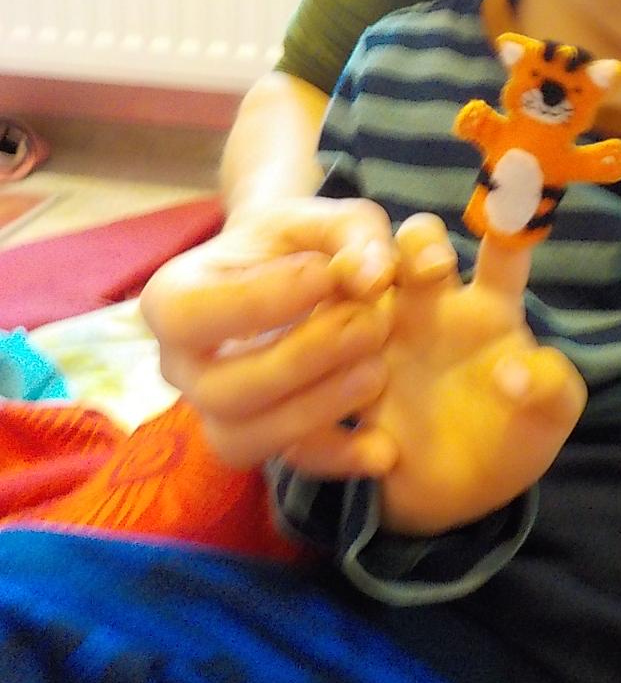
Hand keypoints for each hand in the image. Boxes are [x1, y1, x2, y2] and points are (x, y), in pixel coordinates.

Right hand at [140, 196, 426, 472]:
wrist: (300, 273)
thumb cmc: (303, 241)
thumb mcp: (328, 217)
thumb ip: (355, 236)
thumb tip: (374, 277)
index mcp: (174, 298)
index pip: (191, 313)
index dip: (261, 299)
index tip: (326, 273)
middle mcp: (181, 365)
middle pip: (221, 388)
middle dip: (300, 360)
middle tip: (367, 324)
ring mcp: (215, 411)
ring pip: (244, 438)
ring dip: (315, 411)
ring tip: (377, 371)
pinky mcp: (262, 441)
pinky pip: (286, 465)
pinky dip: (339, 458)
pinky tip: (385, 448)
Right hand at [293, 214, 585, 535]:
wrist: (454, 493)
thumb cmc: (509, 436)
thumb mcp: (548, 417)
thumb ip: (553, 390)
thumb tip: (514, 372)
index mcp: (485, 307)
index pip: (500, 255)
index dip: (509, 227)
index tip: (512, 201)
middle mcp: (426, 307)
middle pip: (413, 248)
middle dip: (418, 244)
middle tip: (429, 270)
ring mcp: (378, 340)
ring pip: (352, 293)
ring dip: (355, 306)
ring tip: (378, 368)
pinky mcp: (341, 384)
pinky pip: (321, 371)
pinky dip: (337, 401)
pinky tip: (380, 451)